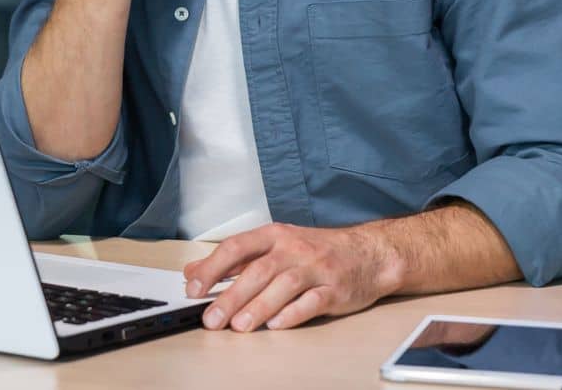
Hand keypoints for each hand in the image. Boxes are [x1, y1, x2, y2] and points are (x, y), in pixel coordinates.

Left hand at [181, 223, 398, 331]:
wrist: (368, 253)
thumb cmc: (317, 250)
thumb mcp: (274, 245)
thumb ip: (235, 260)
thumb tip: (193, 272)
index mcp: (274, 235)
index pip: (236, 247)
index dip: (213, 268)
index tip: (193, 288)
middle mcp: (294, 249)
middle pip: (258, 270)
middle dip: (231, 296)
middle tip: (211, 318)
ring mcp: (316, 269)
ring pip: (283, 286)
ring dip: (258, 307)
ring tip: (238, 326)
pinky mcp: (335, 290)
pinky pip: (312, 301)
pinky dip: (293, 313)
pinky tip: (276, 324)